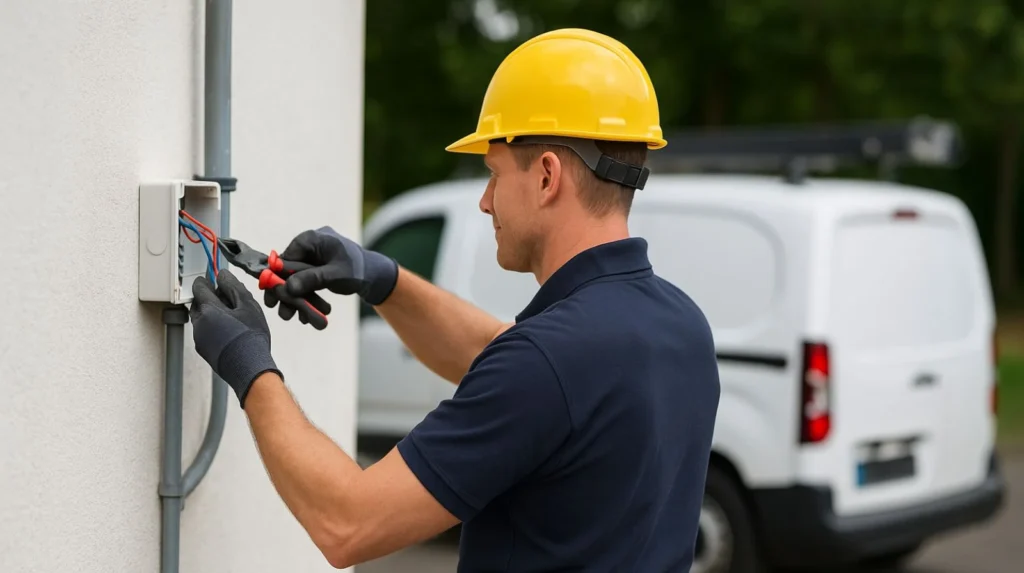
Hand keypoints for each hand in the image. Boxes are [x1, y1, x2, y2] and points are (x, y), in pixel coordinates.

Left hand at [190, 269, 282, 407]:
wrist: (249, 368)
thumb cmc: (250, 339)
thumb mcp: (248, 306)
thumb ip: (233, 287)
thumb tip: (223, 275)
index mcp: (208, 310)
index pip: (199, 287)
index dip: (207, 280)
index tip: (215, 280)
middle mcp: (199, 323)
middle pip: (198, 303)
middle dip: (210, 298)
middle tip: (228, 299)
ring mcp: (199, 338)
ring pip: (201, 318)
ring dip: (212, 313)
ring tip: (233, 317)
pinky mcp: (203, 350)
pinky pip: (205, 332)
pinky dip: (214, 327)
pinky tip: (231, 332)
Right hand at [264, 226, 398, 319]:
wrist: (374, 276)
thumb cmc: (358, 270)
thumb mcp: (334, 275)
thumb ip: (312, 279)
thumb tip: (288, 287)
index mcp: (313, 238)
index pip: (287, 256)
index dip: (277, 275)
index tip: (271, 293)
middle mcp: (310, 246)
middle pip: (288, 268)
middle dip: (285, 290)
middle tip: (276, 308)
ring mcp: (312, 257)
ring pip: (296, 278)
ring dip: (294, 297)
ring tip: (290, 317)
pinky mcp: (316, 268)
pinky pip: (305, 282)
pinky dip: (304, 296)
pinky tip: (303, 315)